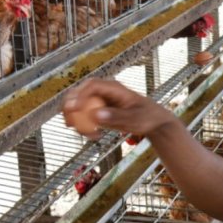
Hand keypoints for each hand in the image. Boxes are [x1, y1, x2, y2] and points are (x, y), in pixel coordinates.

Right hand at [62, 79, 181, 139]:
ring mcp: (99, 101)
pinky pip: (85, 118)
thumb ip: (116, 117)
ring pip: (79, 106)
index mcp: (113, 87)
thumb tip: (95, 115)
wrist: (154, 122)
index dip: (79, 95)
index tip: (73, 108)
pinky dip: (85, 127)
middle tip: (69, 123)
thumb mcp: (135, 119)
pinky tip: (95, 136)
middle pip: (79, 93)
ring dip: (76, 119)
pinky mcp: (98, 112)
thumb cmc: (148, 117)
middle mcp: (103, 91)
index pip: (92, 86)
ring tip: (89, 135)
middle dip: (70, 107)